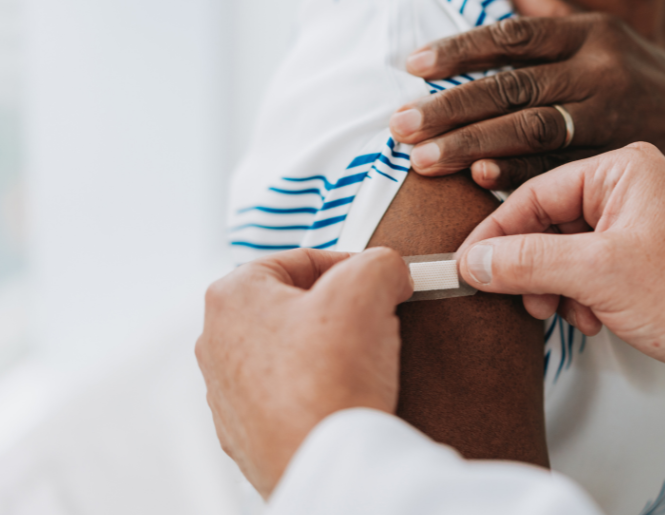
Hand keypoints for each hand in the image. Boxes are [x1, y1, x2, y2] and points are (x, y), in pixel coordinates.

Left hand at [195, 248, 412, 497]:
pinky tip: (344, 397)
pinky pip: (289, 396)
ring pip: (289, 352)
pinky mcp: (246, 433)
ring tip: (362, 363)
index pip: (299, 260)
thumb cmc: (330, 377)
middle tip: (373, 321)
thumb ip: (380, 262)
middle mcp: (216, 343)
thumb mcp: (368, 287)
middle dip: (336, 311)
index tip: (378, 282)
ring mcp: (227, 393)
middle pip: (292, 306)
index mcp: (232, 296)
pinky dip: (317, 392)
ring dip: (327, 352)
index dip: (349, 266)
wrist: (323, 461)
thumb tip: (390, 272)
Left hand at [391, 0, 664, 198]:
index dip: (459, 50)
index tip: (413, 66)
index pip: (513, 36)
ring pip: (530, 129)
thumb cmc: (651, 84)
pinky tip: (480, 181)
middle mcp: (600, 71)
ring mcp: (611, 117)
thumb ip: (556, 16)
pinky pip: (559, 169)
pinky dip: (519, 176)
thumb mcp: (612, 38)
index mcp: (592, 34)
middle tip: (401, 126)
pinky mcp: (617, 161)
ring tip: (423, 160)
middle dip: (450, 108)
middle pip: (512, 86)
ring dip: (472, 145)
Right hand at [455, 143, 664, 398]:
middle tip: (523, 297)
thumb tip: (475, 261)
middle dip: (533, 268)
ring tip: (569, 313)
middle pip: (546, 224)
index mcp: (622, 171)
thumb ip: (528, 262)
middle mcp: (627, 190)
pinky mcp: (637, 258)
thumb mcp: (598, 275)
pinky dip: (578, 297)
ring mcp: (632, 225)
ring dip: (555, 288)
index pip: (535, 194)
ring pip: (561, 252)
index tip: (469, 263)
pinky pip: (584, 271)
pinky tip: (593, 319)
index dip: (497, 233)